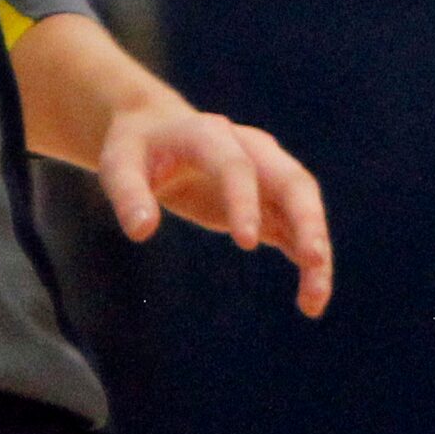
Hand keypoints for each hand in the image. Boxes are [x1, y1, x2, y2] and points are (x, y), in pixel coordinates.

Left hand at [97, 105, 333, 317]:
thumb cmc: (135, 148)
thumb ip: (128, 194)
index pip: (235, 165)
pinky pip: (297, 231)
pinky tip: (309, 301)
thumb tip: (141, 231)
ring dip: (316, 248)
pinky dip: (309, 262)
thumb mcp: (118, 164)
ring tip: (314, 300)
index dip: (243, 200)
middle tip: (313, 259)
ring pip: (304, 206)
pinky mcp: (268, 203)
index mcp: (208, 134)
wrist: (155, 131)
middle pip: (291, 180)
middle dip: (306, 219)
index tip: (245, 242)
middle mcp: (248, 149)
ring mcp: (264, 174)